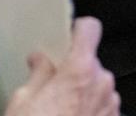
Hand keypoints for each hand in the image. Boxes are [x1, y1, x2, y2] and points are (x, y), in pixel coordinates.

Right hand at [5, 17, 119, 115]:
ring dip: (84, 93)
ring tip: (61, 112)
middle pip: (92, 63)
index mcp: (81, 69)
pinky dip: (91, 110)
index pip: (90, 28)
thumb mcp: (22, 101)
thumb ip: (38, 73)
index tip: (67, 38)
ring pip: (99, 86)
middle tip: (53, 89)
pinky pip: (104, 106)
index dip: (78, 30)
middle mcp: (104, 81)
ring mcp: (113, 103)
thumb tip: (41, 58)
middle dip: (75, 72)